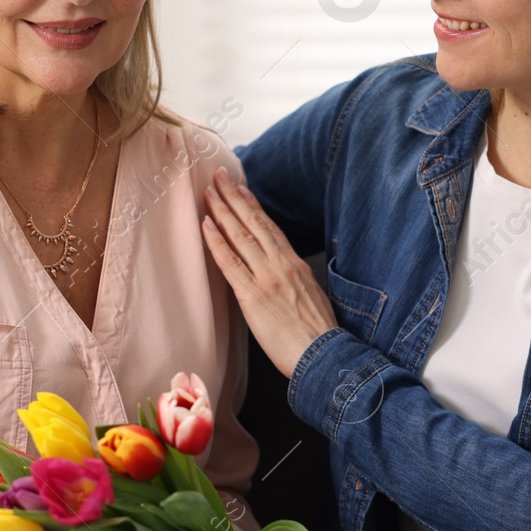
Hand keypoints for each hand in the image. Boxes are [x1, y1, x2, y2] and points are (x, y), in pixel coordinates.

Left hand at [201, 167, 336, 378]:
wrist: (324, 355)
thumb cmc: (318, 335)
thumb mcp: (312, 297)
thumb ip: (294, 282)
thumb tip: (280, 277)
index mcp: (296, 265)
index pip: (270, 228)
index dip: (253, 206)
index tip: (241, 188)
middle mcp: (281, 265)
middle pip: (254, 224)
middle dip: (235, 197)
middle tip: (218, 175)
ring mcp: (267, 278)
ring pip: (241, 236)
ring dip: (222, 211)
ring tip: (208, 192)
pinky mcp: (252, 296)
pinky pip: (230, 263)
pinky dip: (216, 242)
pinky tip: (205, 225)